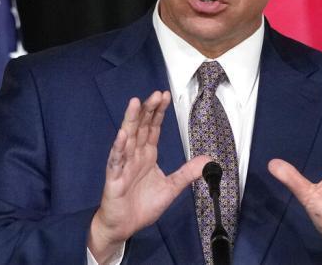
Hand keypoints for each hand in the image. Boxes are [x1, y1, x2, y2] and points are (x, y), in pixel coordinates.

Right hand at [88, 91, 209, 262]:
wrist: (123, 227)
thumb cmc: (141, 206)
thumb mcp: (171, 188)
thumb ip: (188, 173)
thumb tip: (208, 160)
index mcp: (147, 155)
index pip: (152, 128)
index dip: (158, 112)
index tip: (165, 95)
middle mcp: (134, 155)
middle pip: (140, 127)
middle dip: (148, 109)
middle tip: (156, 94)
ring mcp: (123, 165)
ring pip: (127, 138)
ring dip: (131, 120)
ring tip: (135, 103)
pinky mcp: (114, 178)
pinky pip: (116, 161)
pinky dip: (119, 148)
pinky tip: (123, 135)